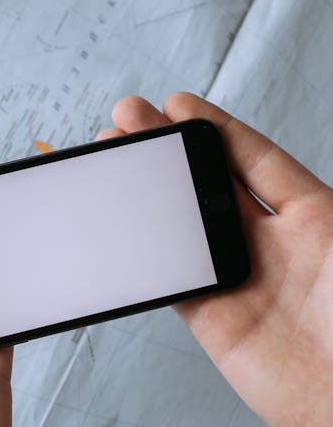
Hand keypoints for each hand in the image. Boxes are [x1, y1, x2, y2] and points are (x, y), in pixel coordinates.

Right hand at [98, 91, 332, 426]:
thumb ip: (307, 210)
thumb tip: (246, 177)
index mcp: (316, 215)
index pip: (258, 159)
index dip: (217, 130)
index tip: (176, 104)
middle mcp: (275, 243)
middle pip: (211, 182)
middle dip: (169, 148)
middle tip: (129, 117)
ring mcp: (242, 280)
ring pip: (183, 223)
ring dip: (147, 191)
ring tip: (114, 154)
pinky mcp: (215, 321)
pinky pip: (172, 276)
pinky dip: (144, 250)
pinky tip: (119, 220)